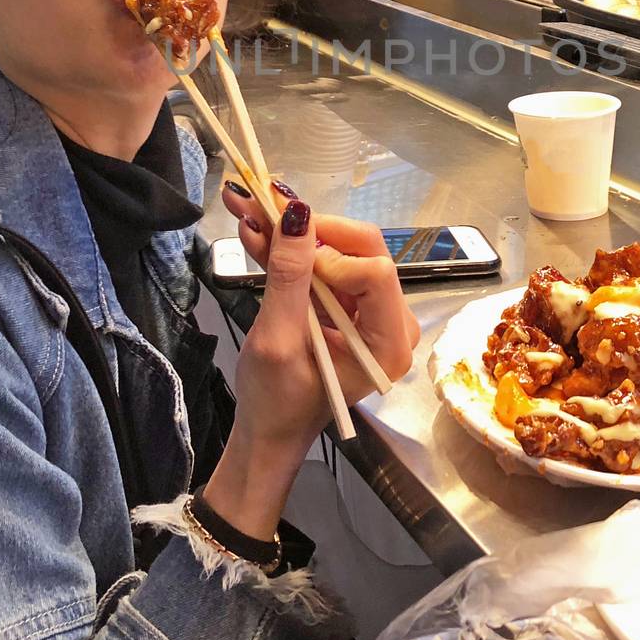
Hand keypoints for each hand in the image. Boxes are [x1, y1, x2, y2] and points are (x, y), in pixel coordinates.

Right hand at [201, 181, 418, 539]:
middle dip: (310, 228)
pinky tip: (257, 234)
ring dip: (293, 233)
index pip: (375, 271)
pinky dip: (292, 251)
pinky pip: (326, 266)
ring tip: (247, 209)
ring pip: (339, 251)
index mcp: (387, 342)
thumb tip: (296, 213)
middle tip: (261, 208)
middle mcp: (392, 321)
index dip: (332, 255)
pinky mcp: (349, 306)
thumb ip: (289, 277)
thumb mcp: (278, 339)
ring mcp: (371, 312)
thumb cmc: (276, 401)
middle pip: (362, 250)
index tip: (288, 257)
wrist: (269, 431)